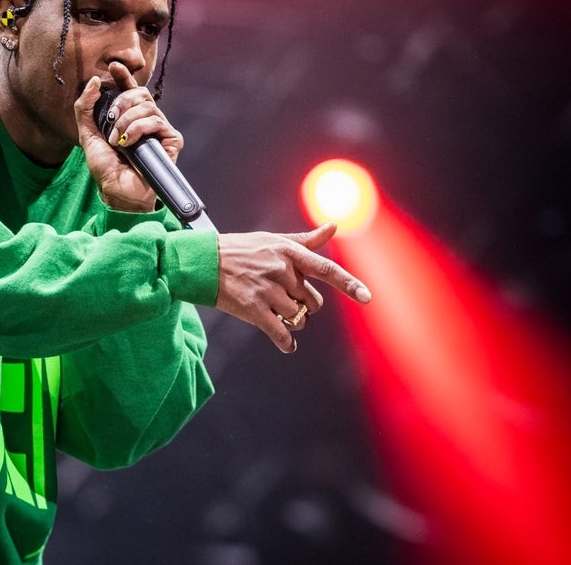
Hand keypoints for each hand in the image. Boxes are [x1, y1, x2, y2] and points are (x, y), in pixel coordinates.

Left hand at [74, 61, 182, 211]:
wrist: (117, 191)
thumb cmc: (106, 168)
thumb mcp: (88, 135)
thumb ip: (85, 108)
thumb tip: (96, 81)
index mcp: (128, 117)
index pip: (129, 90)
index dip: (124, 76)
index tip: (114, 66)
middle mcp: (145, 120)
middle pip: (140, 93)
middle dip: (121, 102)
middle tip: (110, 120)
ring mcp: (160, 130)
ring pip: (147, 106)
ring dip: (127, 120)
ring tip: (117, 140)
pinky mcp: (171, 140)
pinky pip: (156, 121)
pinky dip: (139, 129)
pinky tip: (129, 142)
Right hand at [215, 223, 371, 352]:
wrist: (204, 262)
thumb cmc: (241, 250)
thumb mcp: (273, 240)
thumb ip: (306, 240)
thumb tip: (333, 226)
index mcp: (289, 252)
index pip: (326, 268)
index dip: (348, 284)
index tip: (367, 297)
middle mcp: (281, 271)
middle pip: (313, 301)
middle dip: (306, 305)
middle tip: (288, 299)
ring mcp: (267, 291)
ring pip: (298, 317)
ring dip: (294, 321)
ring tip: (279, 313)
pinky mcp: (253, 310)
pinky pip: (280, 333)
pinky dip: (286, 342)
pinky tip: (286, 344)